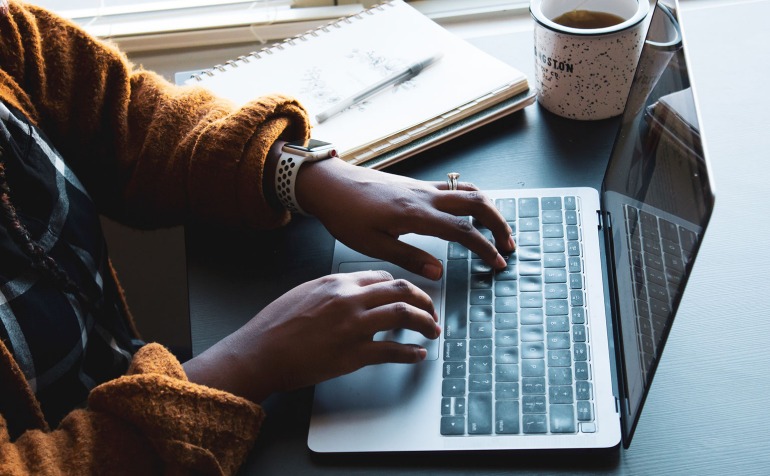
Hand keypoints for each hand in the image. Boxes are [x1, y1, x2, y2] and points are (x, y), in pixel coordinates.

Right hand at [183, 270, 439, 402]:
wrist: (259, 353)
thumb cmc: (275, 326)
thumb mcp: (304, 292)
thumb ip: (333, 290)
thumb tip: (355, 293)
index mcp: (337, 282)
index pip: (383, 277)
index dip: (402, 287)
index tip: (409, 296)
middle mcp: (349, 299)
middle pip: (401, 291)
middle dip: (424, 300)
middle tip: (431, 311)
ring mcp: (353, 326)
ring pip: (404, 315)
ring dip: (425, 323)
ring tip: (432, 331)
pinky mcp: (354, 354)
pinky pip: (393, 351)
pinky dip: (411, 353)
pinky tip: (418, 355)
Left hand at [295, 158, 514, 279]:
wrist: (330, 184)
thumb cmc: (345, 215)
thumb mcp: (373, 245)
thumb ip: (409, 258)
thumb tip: (439, 273)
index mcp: (416, 214)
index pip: (463, 230)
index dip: (484, 248)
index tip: (497, 263)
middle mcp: (425, 196)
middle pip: (477, 203)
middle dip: (499, 223)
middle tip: (508, 245)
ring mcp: (422, 187)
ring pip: (468, 191)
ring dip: (489, 209)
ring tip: (497, 229)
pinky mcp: (416, 185)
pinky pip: (454, 187)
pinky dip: (471, 199)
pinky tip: (471, 213)